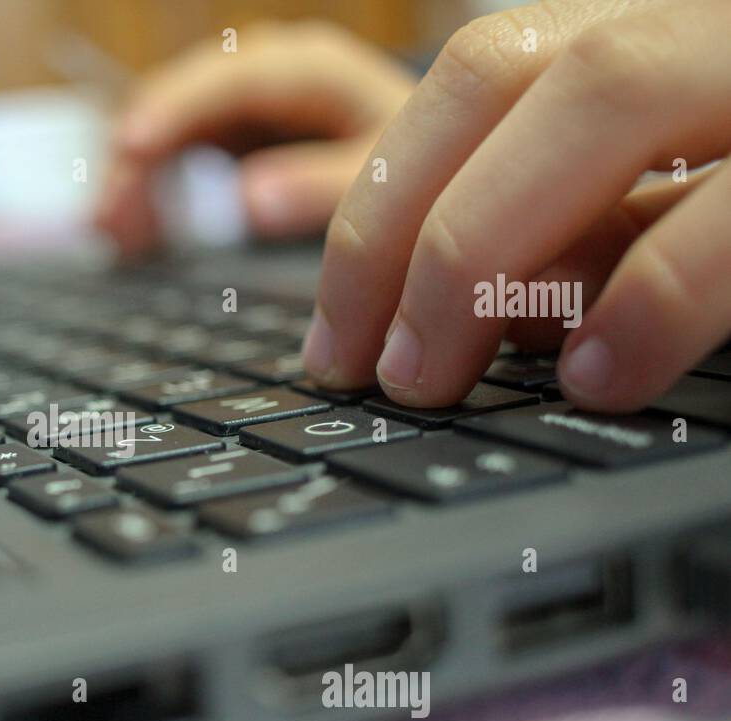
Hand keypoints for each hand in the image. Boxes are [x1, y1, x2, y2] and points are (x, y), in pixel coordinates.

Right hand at [94, 21, 415, 256]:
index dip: (175, 109)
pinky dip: (146, 195)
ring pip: (163, 129)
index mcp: (308, 67)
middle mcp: (263, 72)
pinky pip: (169, 157)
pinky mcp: (223, 136)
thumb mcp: (381, 177)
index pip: (229, 78)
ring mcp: (237, 103)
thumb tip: (248, 202)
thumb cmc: (417, 166)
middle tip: (108, 222)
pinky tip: (127, 235)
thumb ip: (322, 187)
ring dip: (133, 181)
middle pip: (178, 99)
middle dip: (137, 158)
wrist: (430, 166)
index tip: (130, 147)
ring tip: (112, 236)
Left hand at [307, 0, 730, 411]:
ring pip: (614, 94)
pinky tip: (595, 377)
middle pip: (499, 75)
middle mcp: (700, 28)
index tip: (330, 334)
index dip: (377, 203)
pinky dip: (653, 294)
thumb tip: (420, 317)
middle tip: (355, 369)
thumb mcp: (655, 218)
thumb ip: (565, 237)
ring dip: (487, 247)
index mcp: (643, 41)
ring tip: (428, 380)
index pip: (472, 80)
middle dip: (396, 230)